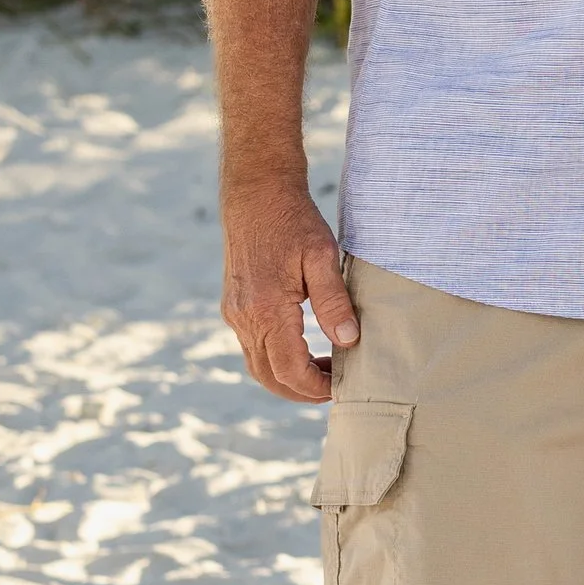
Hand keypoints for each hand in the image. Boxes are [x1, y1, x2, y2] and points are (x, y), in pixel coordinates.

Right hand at [221, 173, 359, 402]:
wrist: (256, 193)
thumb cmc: (292, 220)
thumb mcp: (322, 256)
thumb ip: (334, 302)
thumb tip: (349, 341)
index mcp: (266, 310)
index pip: (289, 370)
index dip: (315, 386)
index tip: (341, 385)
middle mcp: (244, 318)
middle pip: (269, 377)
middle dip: (301, 391)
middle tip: (334, 387)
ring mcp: (234, 313)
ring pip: (258, 365)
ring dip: (288, 377)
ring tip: (324, 370)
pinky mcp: (234, 306)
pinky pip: (252, 346)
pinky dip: (276, 358)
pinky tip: (304, 347)